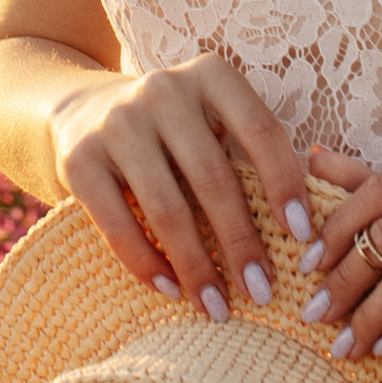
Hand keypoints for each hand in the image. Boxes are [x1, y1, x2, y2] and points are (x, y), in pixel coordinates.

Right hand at [51, 53, 312, 319]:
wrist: (81, 110)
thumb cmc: (173, 130)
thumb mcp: (213, 120)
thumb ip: (250, 155)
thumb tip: (302, 230)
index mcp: (210, 75)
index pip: (260, 131)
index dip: (284, 184)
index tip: (301, 236)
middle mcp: (163, 90)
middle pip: (213, 177)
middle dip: (241, 242)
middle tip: (263, 292)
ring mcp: (116, 123)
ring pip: (166, 207)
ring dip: (196, 266)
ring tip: (218, 307)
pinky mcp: (79, 159)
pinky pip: (117, 223)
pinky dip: (146, 263)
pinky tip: (170, 290)